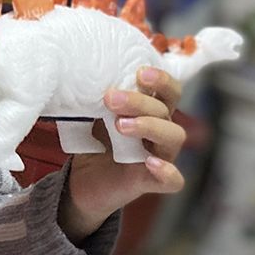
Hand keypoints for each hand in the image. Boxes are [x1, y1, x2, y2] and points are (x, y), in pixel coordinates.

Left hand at [58, 67, 186, 242]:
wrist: (82, 182)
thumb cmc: (95, 143)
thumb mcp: (93, 117)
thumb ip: (96, 99)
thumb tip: (80, 76)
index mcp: (152, 112)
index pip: (169, 91)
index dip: (162, 80)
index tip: (140, 72)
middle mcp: (160, 131)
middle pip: (165, 111)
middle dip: (140, 102)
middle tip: (111, 98)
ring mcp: (160, 157)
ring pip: (174, 137)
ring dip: (150, 126)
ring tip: (120, 125)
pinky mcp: (151, 182)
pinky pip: (173, 180)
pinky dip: (167, 171)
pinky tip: (150, 162)